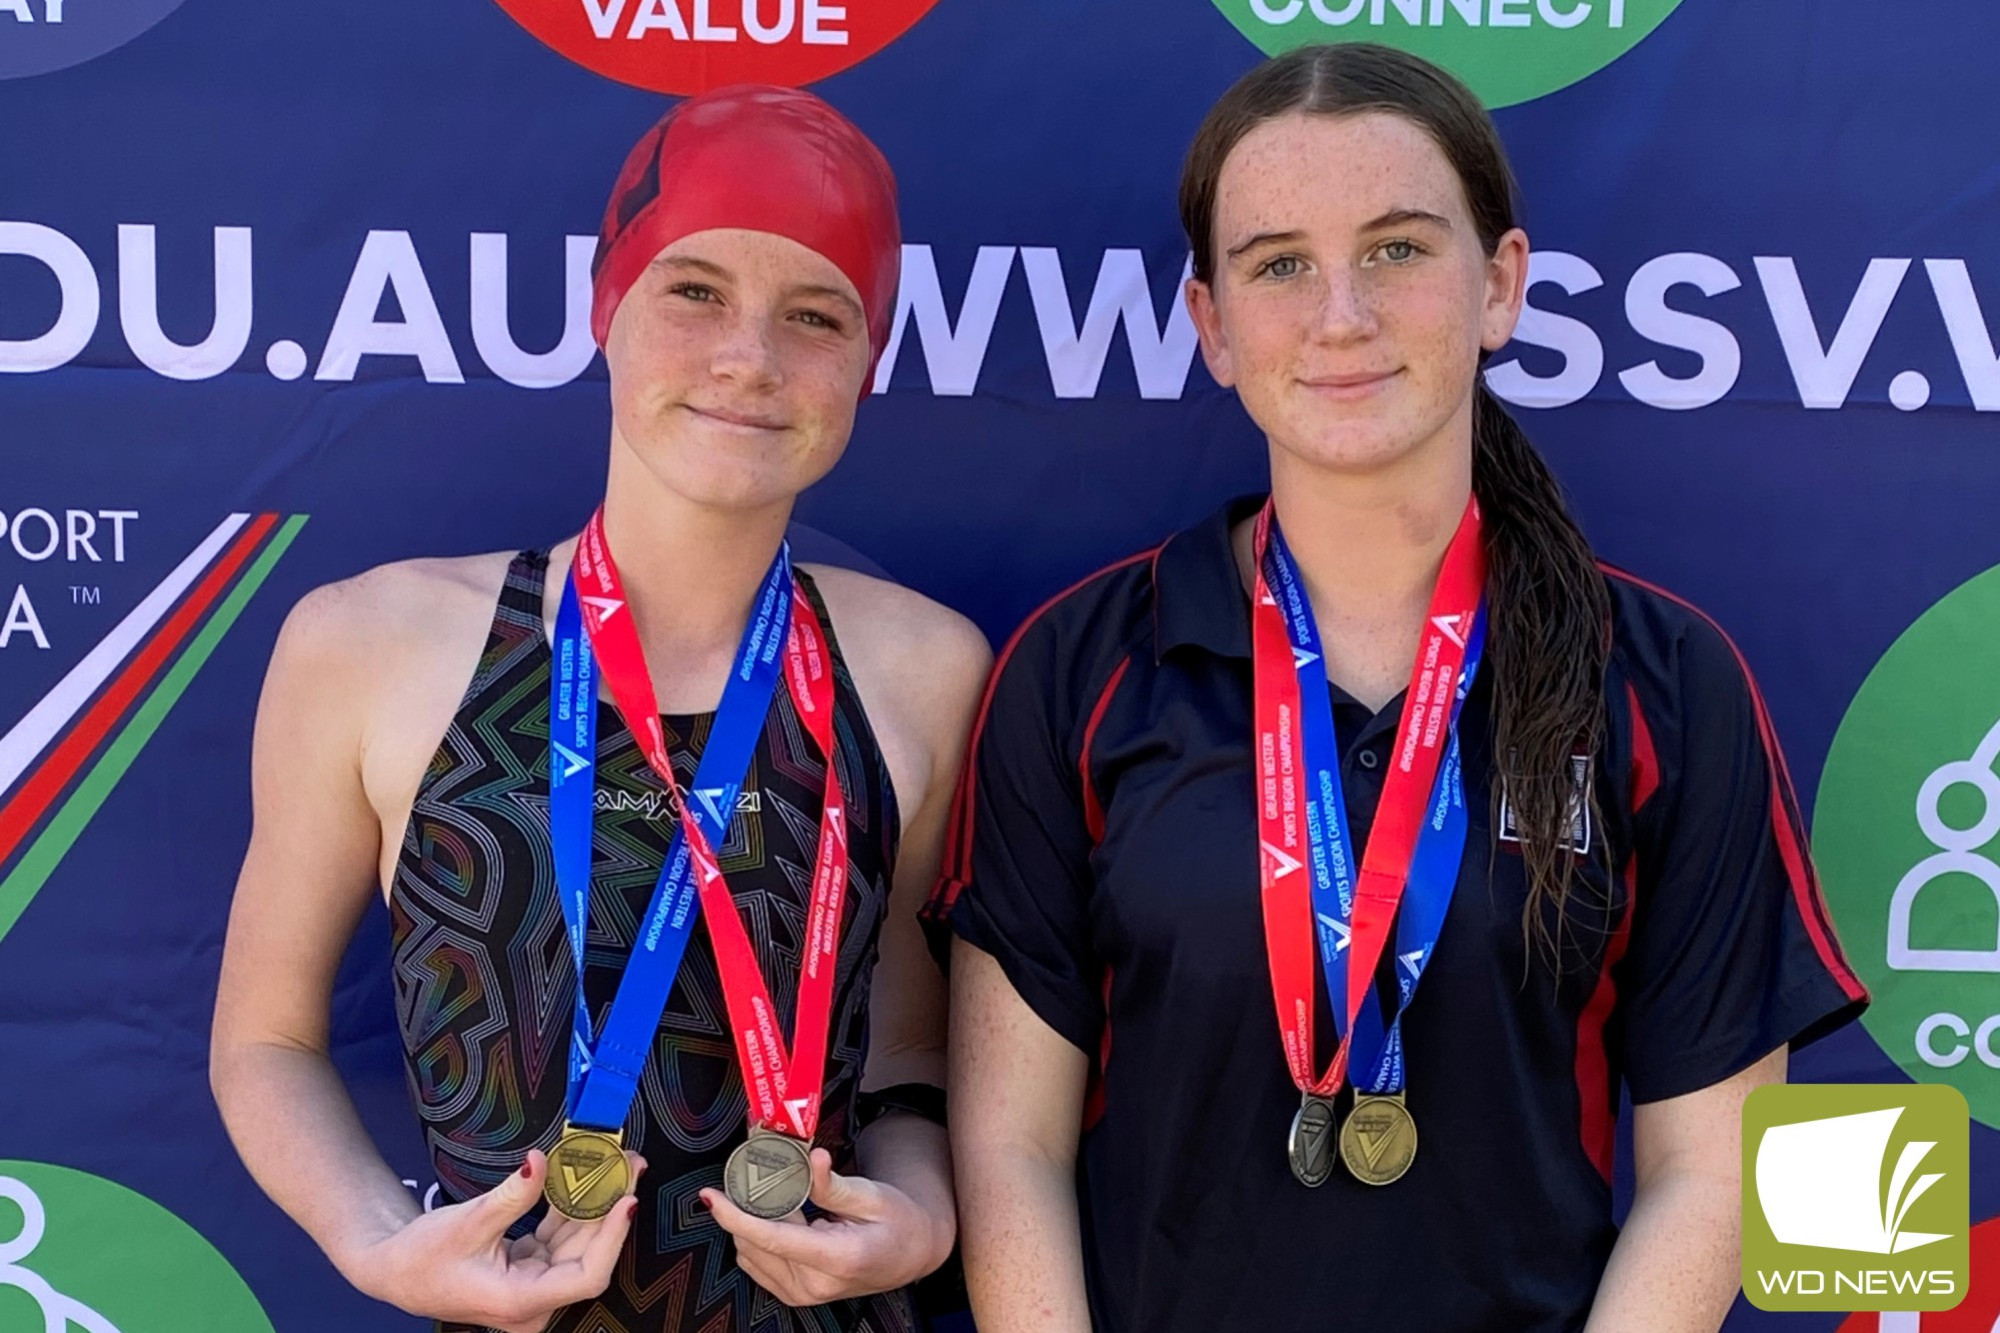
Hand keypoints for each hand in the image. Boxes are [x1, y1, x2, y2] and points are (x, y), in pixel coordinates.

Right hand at [351, 1149, 645, 1332]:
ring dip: (595, 1204)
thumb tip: (541, 1162)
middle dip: (610, 1208)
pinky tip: (585, 1177)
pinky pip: (559, 1238)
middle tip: (630, 1163)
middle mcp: (532, 1301)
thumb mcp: (468, 1222)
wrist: (392, 1270)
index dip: (613, 1238)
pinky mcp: (529, 1269)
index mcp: (520, 1301)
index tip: (627, 1199)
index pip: (587, 1276)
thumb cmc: (422, 1257)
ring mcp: (533, 1286)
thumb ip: (513, 1195)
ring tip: (617, 1162)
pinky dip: (571, 1209)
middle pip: (587, 1255)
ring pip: (576, 1243)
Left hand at [701, 1148, 949, 1306]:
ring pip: (750, 1254)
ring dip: (752, 1222)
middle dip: (747, 1206)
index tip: (711, 1196)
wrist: (910, 1254)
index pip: (773, 1239)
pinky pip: (757, 1264)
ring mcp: (804, 1295)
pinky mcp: (795, 1295)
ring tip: (776, 1195)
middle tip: (754, 1171)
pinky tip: (780, 1217)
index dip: (736, 1216)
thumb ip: (832, 1183)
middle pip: (755, 1243)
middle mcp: (815, 1285)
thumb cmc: (897, 1222)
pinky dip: (758, 1237)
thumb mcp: (872, 1195)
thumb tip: (810, 1159)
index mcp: (838, 1258)